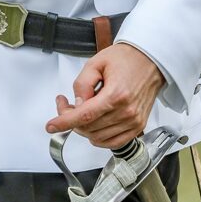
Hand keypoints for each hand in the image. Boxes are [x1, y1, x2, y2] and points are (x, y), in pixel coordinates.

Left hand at [45, 43, 164, 149]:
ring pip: (98, 137)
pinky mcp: (138, 127)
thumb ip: (82, 84)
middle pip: (89, 127)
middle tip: (65, 103)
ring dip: (83, 127)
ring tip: (82, 109)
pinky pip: (113, 142)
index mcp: (116, 94)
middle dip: (70, 118)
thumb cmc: (125, 59)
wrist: (149, 61)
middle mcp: (127, 112)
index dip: (64, 122)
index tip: (51, 126)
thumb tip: (76, 105)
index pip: (85, 116)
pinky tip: (93, 123)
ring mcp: (133, 122)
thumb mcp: (96, 63)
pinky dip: (98, 137)